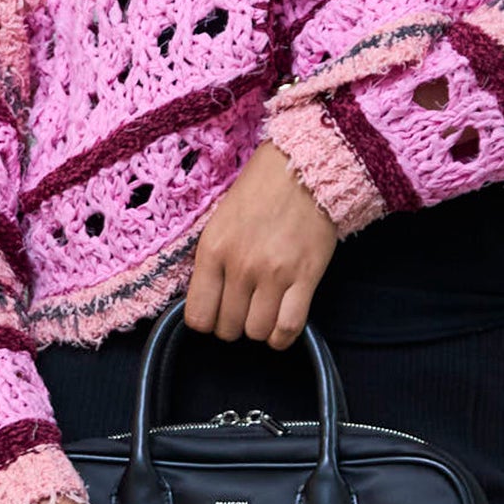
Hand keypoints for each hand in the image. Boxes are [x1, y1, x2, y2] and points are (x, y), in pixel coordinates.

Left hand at [184, 140, 337, 346]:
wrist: (305, 167)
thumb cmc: (260, 190)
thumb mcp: (220, 220)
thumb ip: (212, 261)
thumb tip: (208, 301)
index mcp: (213, 250)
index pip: (198, 316)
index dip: (208, 321)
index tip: (217, 312)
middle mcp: (240, 266)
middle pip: (228, 329)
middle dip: (234, 325)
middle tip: (244, 309)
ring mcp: (274, 274)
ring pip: (258, 332)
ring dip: (260, 329)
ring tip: (265, 311)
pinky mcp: (305, 277)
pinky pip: (289, 327)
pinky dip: (283, 335)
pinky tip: (282, 325)